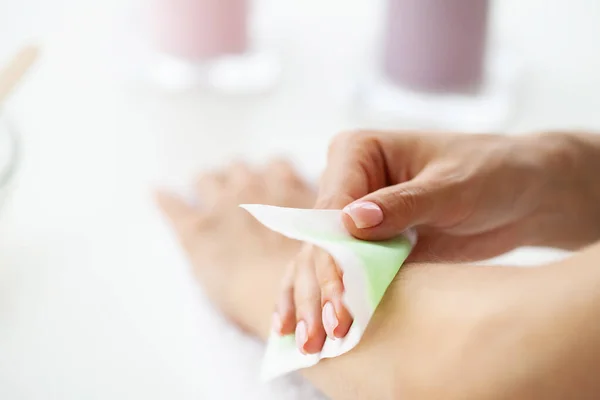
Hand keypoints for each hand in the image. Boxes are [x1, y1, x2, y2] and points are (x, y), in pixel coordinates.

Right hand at [275, 130, 597, 352]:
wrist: (521, 196)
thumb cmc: (492, 174)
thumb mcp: (453, 186)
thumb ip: (403, 203)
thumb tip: (351, 222)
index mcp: (357, 152)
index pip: (332, 207)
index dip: (331, 254)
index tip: (338, 297)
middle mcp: (347, 182)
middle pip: (319, 239)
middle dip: (319, 287)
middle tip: (323, 334)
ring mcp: (354, 218)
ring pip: (322, 261)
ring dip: (316, 302)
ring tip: (313, 346)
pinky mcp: (369, 246)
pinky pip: (344, 275)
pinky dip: (332, 302)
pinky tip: (318, 334)